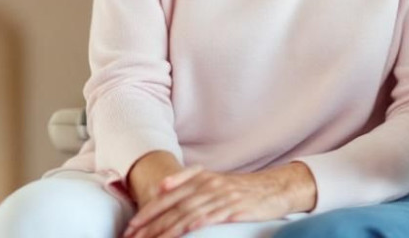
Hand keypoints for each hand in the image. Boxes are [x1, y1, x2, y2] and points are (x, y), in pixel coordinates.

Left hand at [123, 164, 315, 237]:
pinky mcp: (235, 208)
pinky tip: (184, 231)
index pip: (168, 195)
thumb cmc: (244, 189)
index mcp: (202, 178)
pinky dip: (196, 223)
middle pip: (174, 205)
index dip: (148, 211)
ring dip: (167, 228)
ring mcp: (222, 196)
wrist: (277, 188)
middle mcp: (209, 184)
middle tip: (133, 236)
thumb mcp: (215, 181)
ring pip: (188, 213)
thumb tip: (162, 188)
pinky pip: (212, 216)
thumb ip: (190, 182)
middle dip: (151, 223)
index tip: (131, 226)